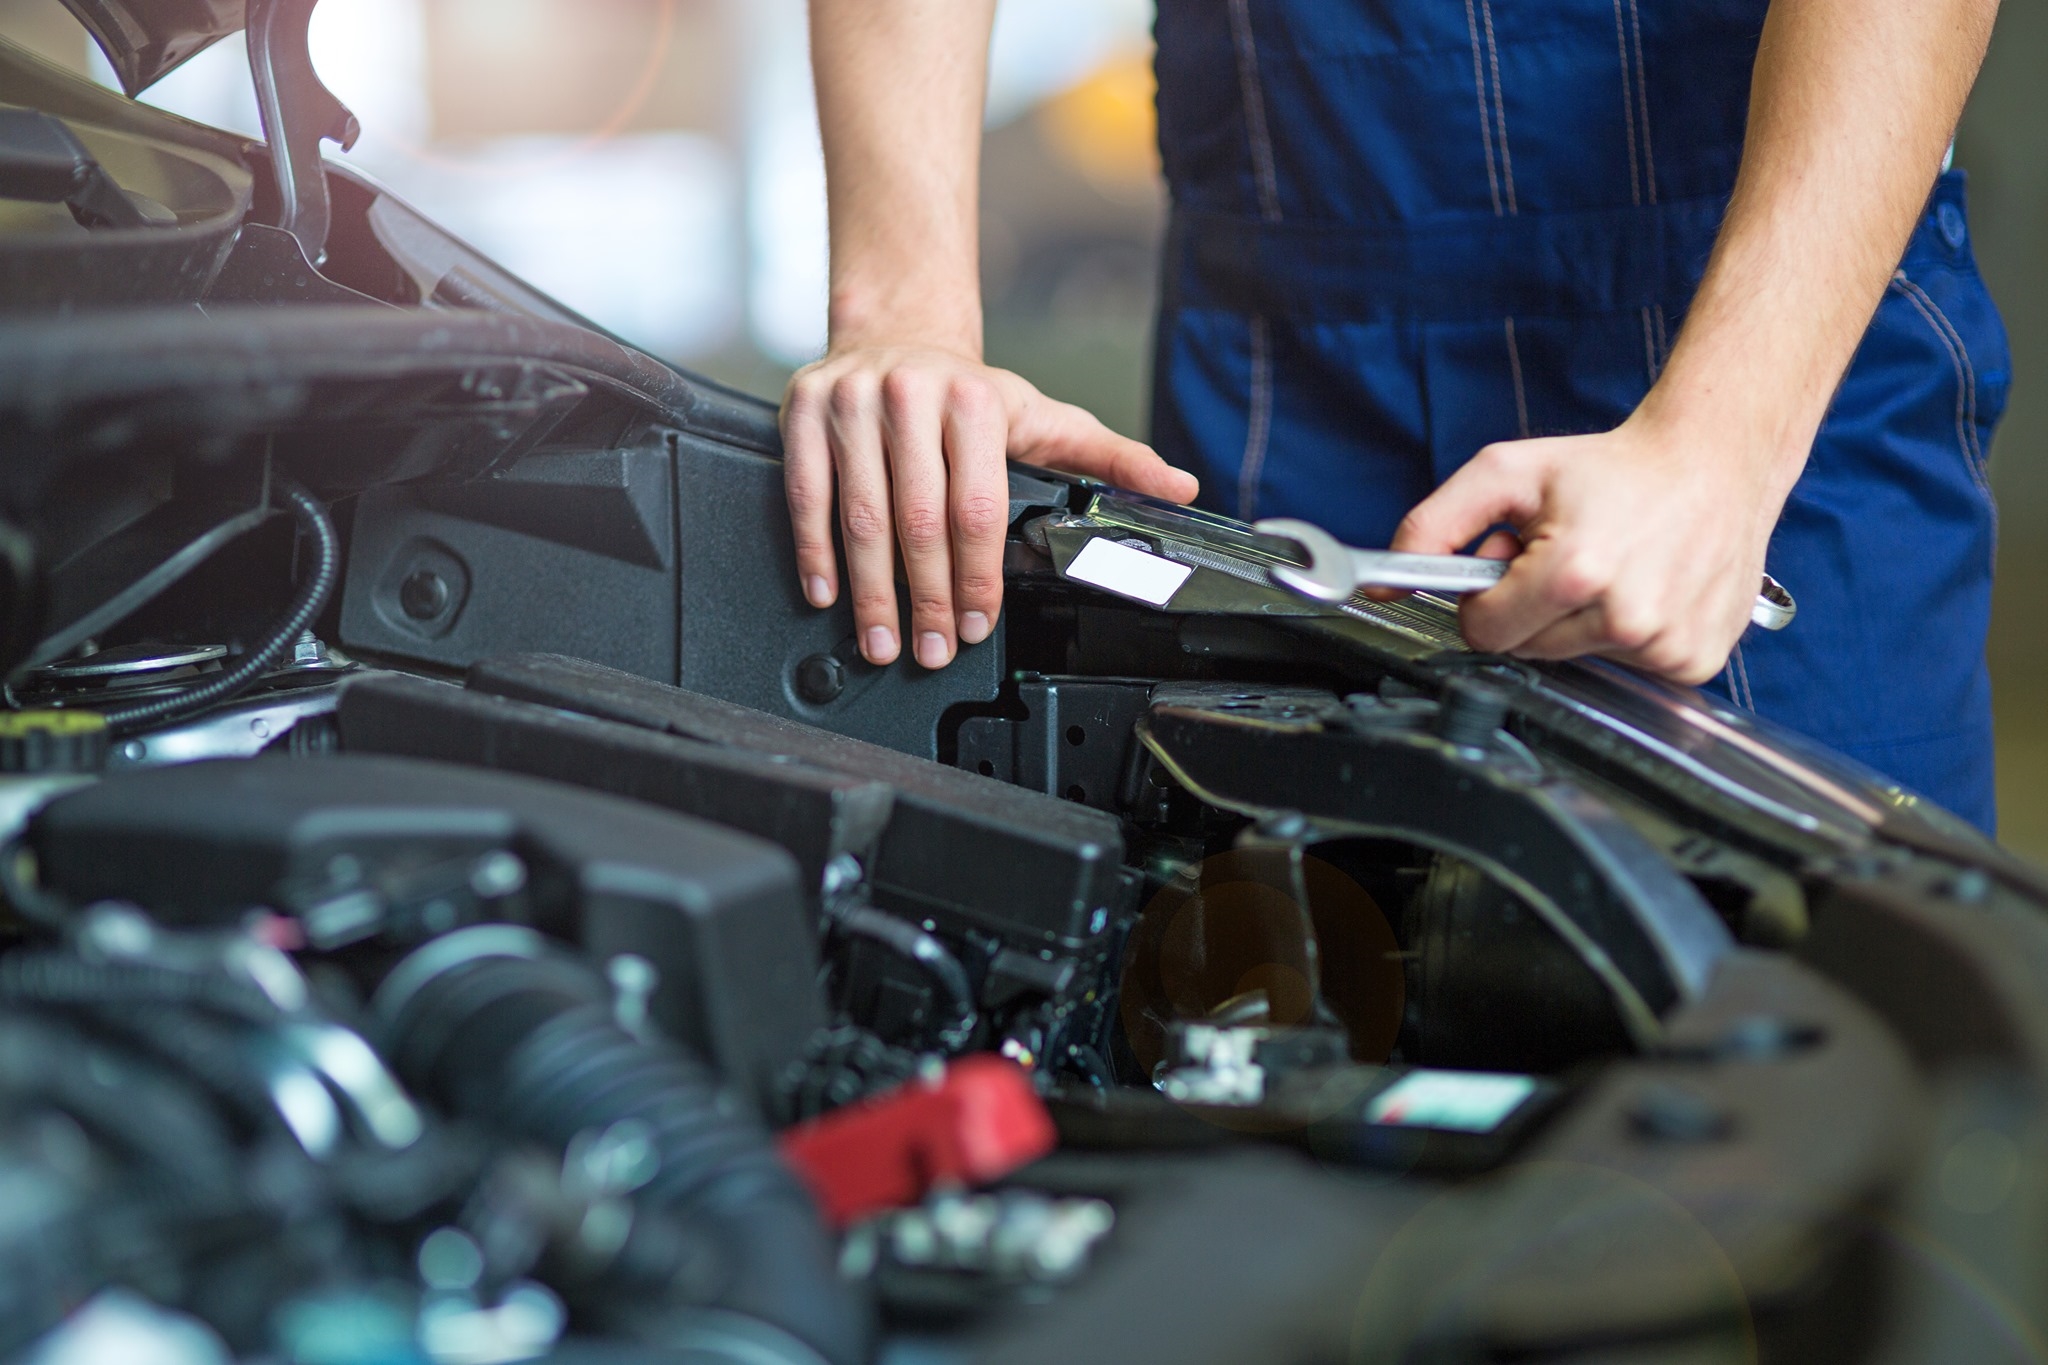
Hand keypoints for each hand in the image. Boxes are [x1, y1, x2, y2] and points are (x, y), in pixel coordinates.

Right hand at [781, 345, 1198, 668]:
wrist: (898, 335)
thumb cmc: (970, 396)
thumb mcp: (1047, 419)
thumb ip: (1112, 458)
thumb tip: (1180, 487)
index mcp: (976, 402)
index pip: (977, 510)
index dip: (977, 579)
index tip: (977, 627)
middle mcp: (911, 395)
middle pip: (918, 522)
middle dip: (927, 600)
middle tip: (932, 652)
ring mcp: (852, 401)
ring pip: (861, 515)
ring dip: (870, 592)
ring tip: (882, 641)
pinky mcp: (804, 408)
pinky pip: (806, 493)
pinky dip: (815, 551)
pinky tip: (828, 593)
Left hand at [1389, 411, 1795, 683]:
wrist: (1714, 460)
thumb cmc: (1610, 468)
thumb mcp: (1506, 474)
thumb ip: (1432, 526)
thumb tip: (1381, 587)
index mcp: (1573, 573)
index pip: (1484, 632)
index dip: (1486, 598)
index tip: (1510, 565)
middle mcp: (1625, 618)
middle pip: (1527, 650)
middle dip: (1531, 608)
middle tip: (1566, 557)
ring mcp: (1665, 646)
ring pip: (1577, 660)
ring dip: (1578, 622)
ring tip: (1609, 567)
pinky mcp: (1696, 661)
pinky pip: (1628, 668)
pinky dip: (1625, 636)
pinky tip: (1645, 588)